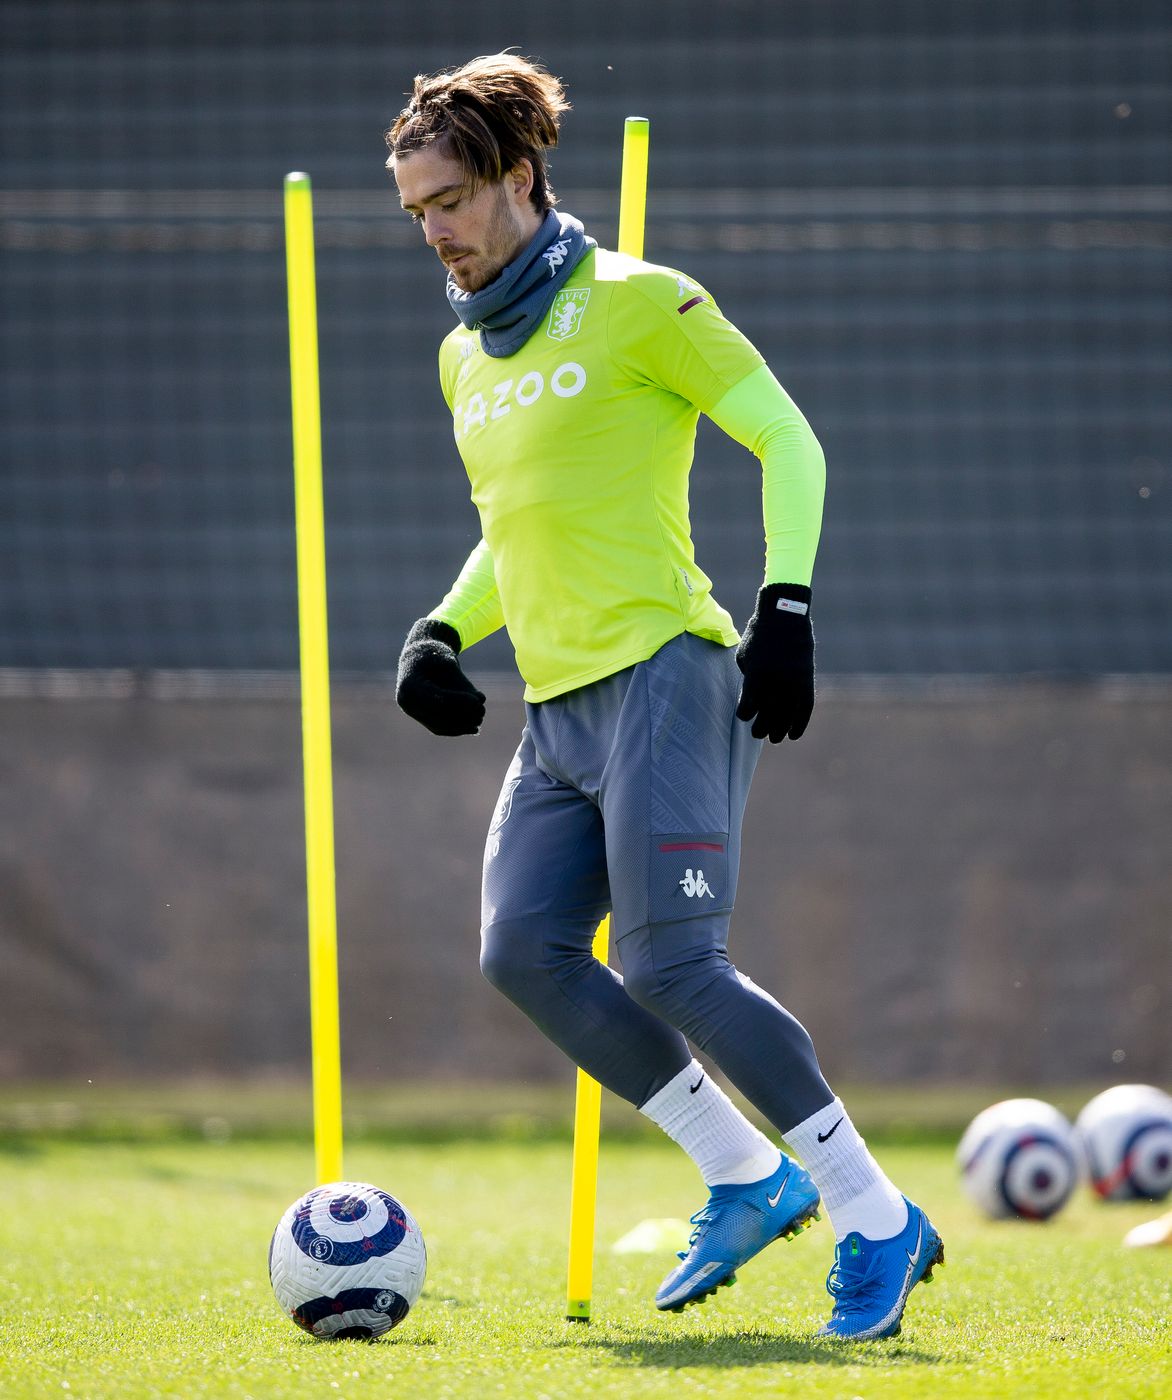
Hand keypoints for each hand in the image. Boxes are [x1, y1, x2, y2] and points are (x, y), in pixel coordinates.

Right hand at [395, 618, 485, 735]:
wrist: (418, 658)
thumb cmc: (435, 655)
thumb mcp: (449, 662)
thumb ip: (463, 682)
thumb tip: (481, 700)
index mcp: (410, 685)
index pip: (437, 699)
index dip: (459, 702)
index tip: (478, 701)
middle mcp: (407, 703)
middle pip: (438, 716)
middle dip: (463, 715)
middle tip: (482, 711)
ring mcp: (413, 712)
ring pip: (440, 726)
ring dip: (462, 725)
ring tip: (480, 720)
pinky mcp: (420, 719)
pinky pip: (440, 728)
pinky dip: (457, 729)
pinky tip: (474, 728)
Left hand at [735, 583, 814, 741]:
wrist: (786, 617)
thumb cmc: (759, 635)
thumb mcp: (745, 656)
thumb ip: (747, 681)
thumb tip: (752, 703)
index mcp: (757, 676)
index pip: (748, 709)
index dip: (744, 715)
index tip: (744, 715)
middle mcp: (776, 683)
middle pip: (768, 718)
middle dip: (761, 729)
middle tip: (758, 733)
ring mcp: (794, 683)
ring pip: (787, 717)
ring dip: (780, 731)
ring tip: (775, 738)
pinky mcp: (808, 681)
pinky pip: (805, 710)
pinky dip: (800, 724)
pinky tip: (794, 735)